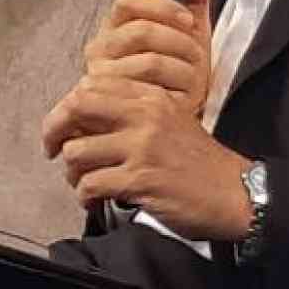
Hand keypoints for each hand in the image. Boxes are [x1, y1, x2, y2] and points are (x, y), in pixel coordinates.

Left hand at [45, 74, 252, 239]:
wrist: (237, 193)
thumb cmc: (198, 161)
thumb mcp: (169, 121)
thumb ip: (130, 113)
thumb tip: (79, 116)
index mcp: (150, 97)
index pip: (90, 87)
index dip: (66, 108)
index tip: (63, 128)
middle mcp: (144, 116)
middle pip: (75, 108)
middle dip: (53, 132)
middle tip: (51, 151)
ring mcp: (142, 147)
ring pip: (76, 152)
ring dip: (72, 174)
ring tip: (85, 184)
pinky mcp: (141, 179)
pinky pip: (90, 184)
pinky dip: (85, 197)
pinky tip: (96, 202)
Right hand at [86, 0, 213, 112]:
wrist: (169, 116)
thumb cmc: (175, 73)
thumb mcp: (189, 32)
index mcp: (116, 24)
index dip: (161, 5)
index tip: (187, 20)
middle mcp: (101, 47)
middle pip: (142, 31)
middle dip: (180, 45)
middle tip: (194, 57)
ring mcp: (103, 75)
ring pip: (150, 62)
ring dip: (183, 72)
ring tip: (189, 82)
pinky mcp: (111, 103)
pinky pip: (150, 91)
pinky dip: (176, 94)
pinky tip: (179, 98)